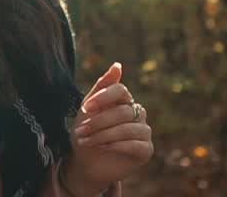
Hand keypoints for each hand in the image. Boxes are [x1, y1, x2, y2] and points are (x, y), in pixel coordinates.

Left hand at [66, 62, 153, 189]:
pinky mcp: (146, 150)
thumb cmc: (87, 131)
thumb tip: (117, 65)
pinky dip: (117, 146)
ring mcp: (144, 131)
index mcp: (124, 100)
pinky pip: (136, 144)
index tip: (85, 108)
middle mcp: (137, 113)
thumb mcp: (88, 109)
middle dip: (98, 122)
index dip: (103, 97)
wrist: (85, 162)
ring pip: (128, 128)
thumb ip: (101, 87)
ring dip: (103, 135)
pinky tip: (103, 147)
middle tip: (80, 131)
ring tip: (86, 140)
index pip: (120, 90)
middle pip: (122, 111)